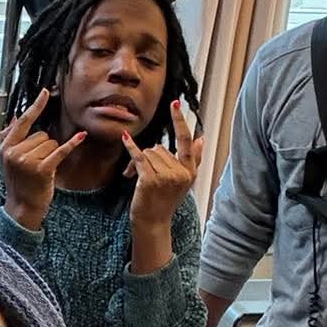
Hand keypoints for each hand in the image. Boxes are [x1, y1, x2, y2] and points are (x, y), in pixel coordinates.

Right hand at [0, 87, 83, 231]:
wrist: (21, 207)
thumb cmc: (17, 184)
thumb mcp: (6, 160)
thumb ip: (9, 138)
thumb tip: (16, 117)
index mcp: (5, 147)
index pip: (23, 121)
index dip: (36, 106)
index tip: (45, 92)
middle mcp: (15, 152)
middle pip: (41, 134)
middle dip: (43, 146)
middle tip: (36, 163)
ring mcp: (28, 161)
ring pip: (50, 143)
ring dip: (51, 153)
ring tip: (42, 168)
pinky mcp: (42, 169)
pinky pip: (60, 150)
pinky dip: (72, 144)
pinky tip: (80, 136)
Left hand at [123, 100, 204, 228]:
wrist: (153, 222)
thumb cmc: (166, 201)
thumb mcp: (185, 180)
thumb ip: (194, 159)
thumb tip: (202, 139)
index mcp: (190, 171)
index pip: (185, 141)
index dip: (179, 121)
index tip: (175, 103)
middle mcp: (181, 173)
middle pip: (160, 148)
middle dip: (150, 157)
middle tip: (146, 175)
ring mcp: (166, 176)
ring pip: (148, 153)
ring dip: (140, 162)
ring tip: (138, 179)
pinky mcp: (150, 179)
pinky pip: (139, 157)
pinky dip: (131, 148)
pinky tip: (124, 138)